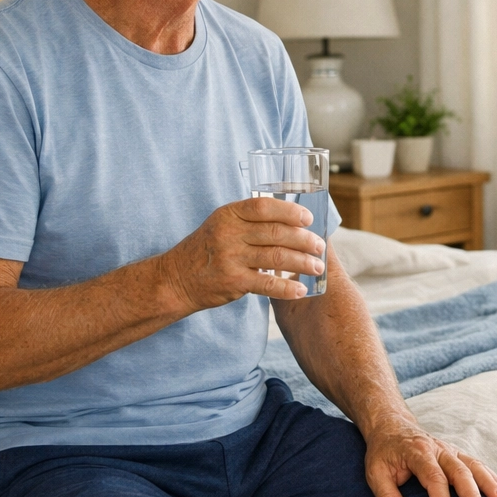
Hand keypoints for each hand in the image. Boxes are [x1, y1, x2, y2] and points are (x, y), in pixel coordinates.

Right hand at [159, 198, 325, 310]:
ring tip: (317, 267)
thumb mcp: (221, 225)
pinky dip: (287, 287)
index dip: (289, 211)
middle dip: (303, 239)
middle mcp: (229, 233)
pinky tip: (300, 290)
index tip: (308, 219)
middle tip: (320, 246)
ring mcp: (230, 257)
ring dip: (302, 263)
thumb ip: (249, 220)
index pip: (263, 206)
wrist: (176, 279)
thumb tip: (290, 220)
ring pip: (276, 257)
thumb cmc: (205, 250)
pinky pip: (267, 283)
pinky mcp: (233, 281)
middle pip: (275, 232)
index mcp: (229, 214)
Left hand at [363, 416, 496, 496]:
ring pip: (474, 465)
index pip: (433, 477)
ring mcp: (450, 449)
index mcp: (417, 452)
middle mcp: (438, 449)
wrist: (391, 425)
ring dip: (489, 483)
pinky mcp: (457, 453)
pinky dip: (493, 478)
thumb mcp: (375, 473)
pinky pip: (478, 464)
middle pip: (459, 471)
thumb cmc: (383, 453)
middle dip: (472, 495)